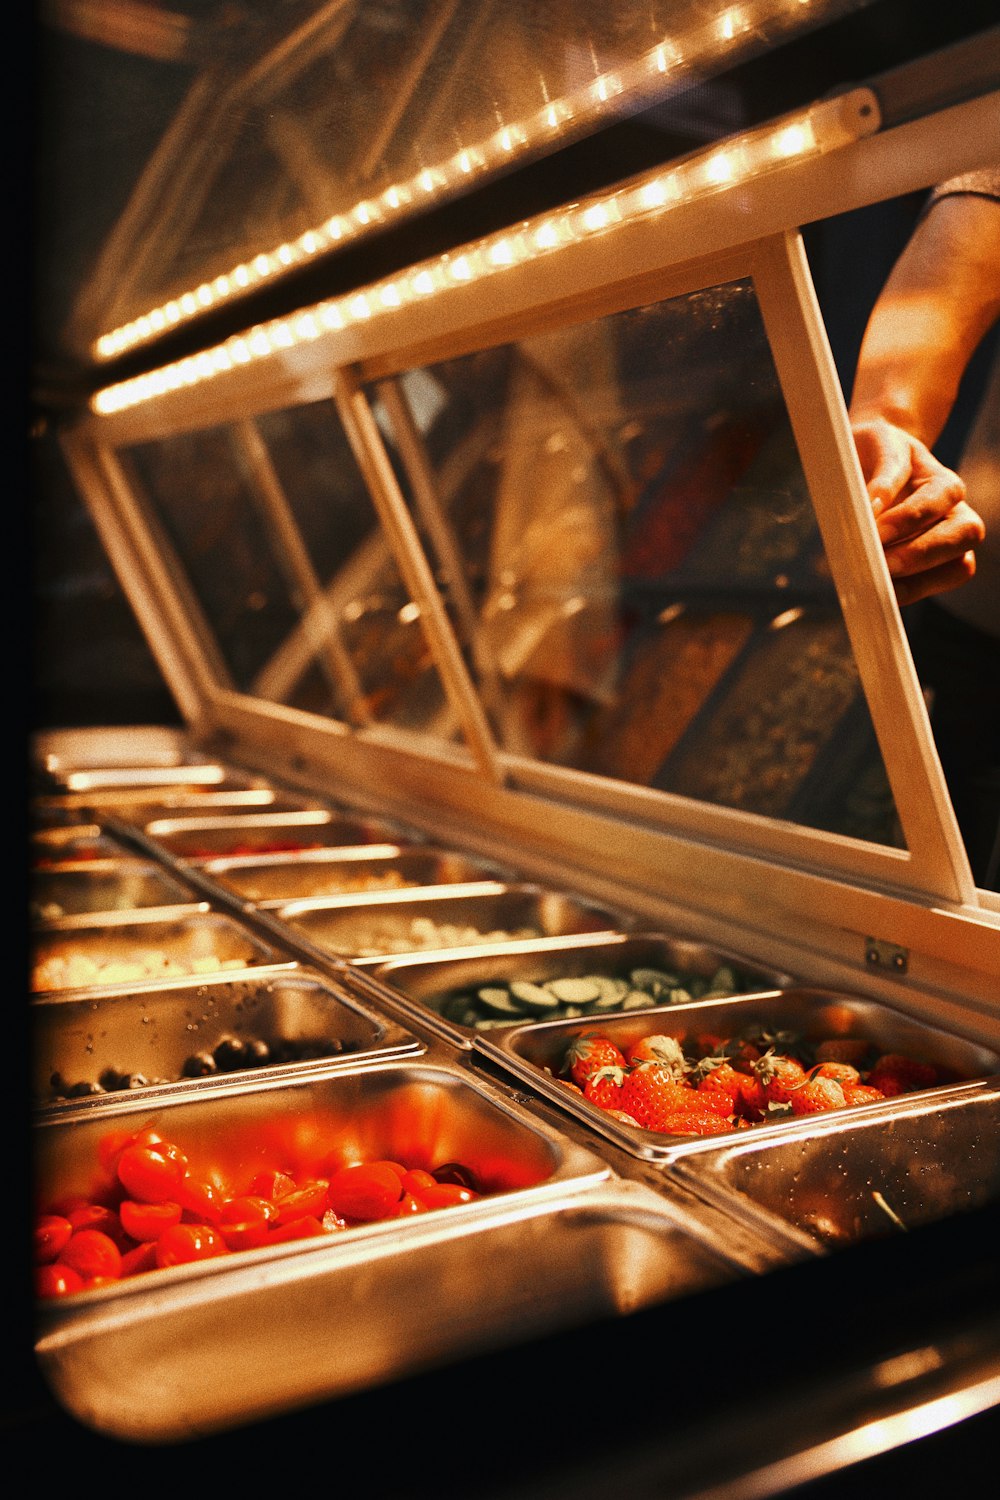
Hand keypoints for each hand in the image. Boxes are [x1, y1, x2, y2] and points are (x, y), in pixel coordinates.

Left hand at [851, 416, 985, 605]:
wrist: (874, 466)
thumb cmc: (878, 454)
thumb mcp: (879, 445)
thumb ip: (883, 474)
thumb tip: (874, 506)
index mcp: (944, 483)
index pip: (939, 499)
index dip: (908, 518)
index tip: (873, 530)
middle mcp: (957, 514)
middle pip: (964, 535)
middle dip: (920, 553)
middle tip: (879, 564)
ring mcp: (950, 545)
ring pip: (958, 568)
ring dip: (919, 580)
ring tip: (877, 582)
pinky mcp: (934, 569)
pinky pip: (934, 587)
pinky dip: (908, 593)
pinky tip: (878, 591)